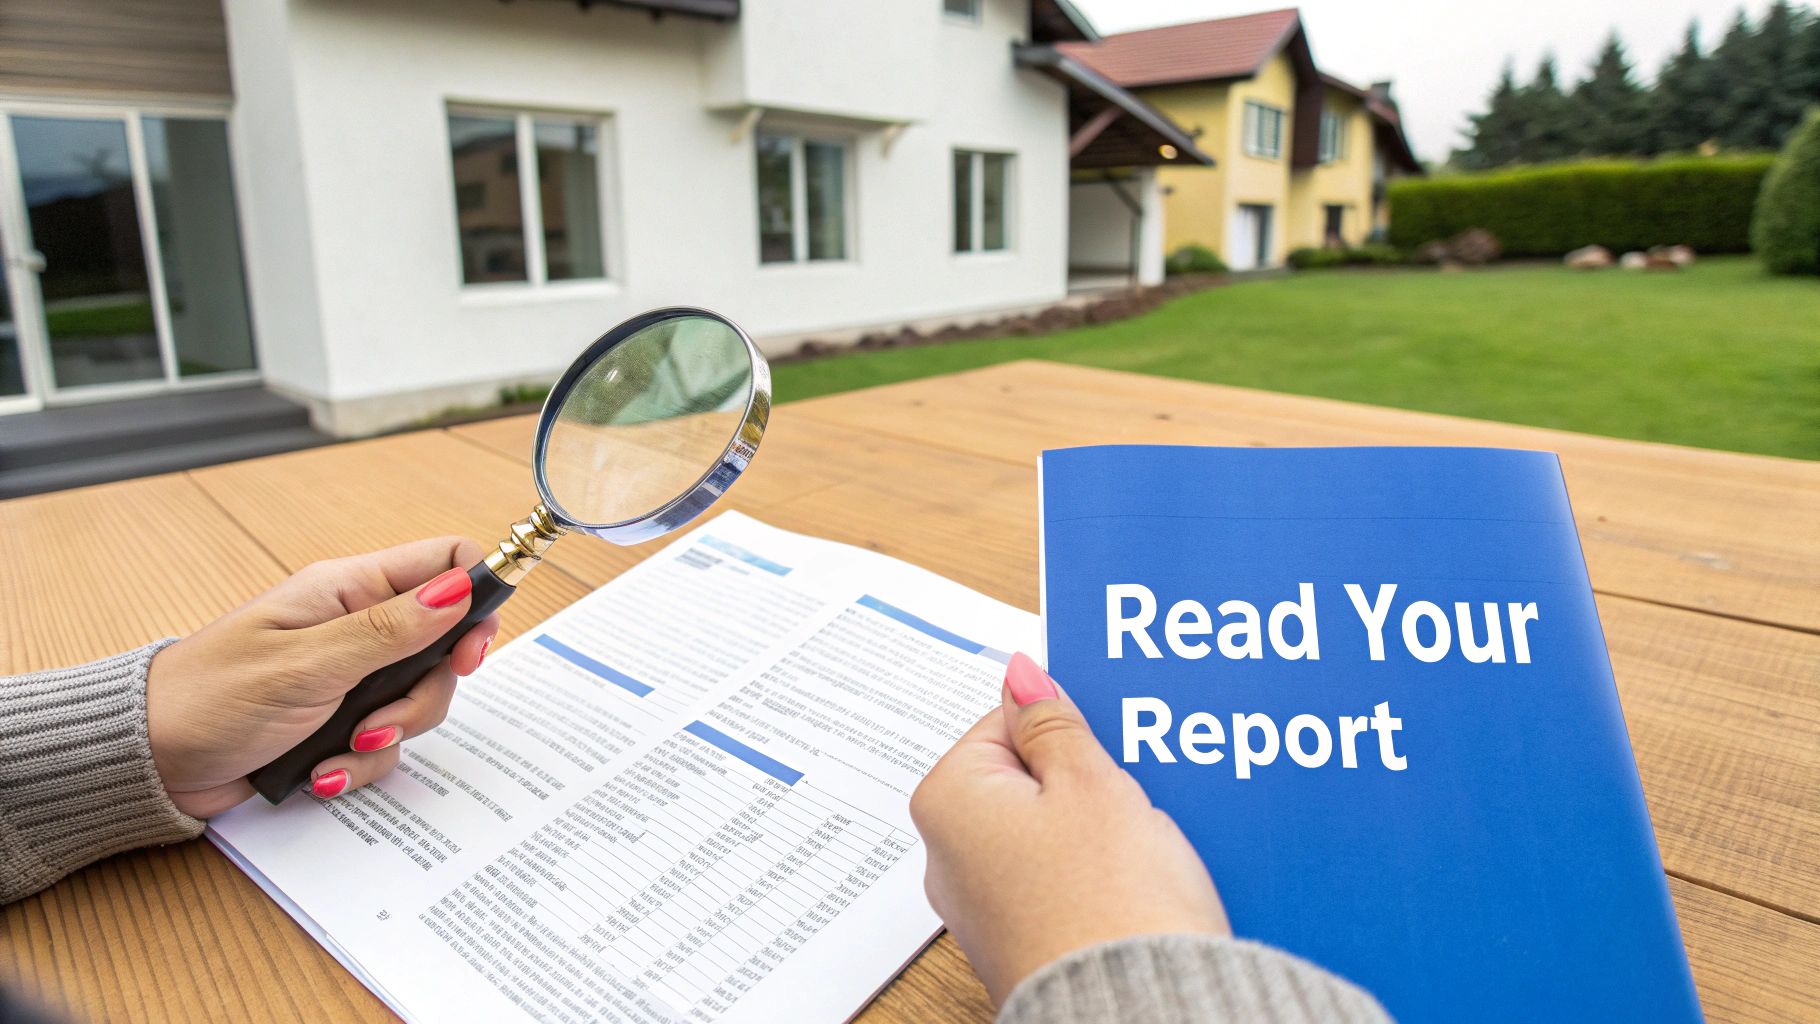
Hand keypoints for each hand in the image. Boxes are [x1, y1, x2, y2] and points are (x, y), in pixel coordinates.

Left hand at [146, 537, 500, 816]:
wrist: (150, 762)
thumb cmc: (208, 697)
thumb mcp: (306, 663)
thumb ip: (388, 628)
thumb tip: (461, 587)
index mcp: (348, 589)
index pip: (444, 563)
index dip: (476, 598)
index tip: (471, 650)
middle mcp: (358, 627)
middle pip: (444, 644)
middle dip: (428, 691)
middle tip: (388, 715)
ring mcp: (352, 676)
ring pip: (420, 698)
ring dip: (392, 733)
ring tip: (342, 747)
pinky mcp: (341, 722)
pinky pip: (388, 742)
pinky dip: (363, 763)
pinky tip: (322, 770)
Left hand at [910, 652, 1228, 1004]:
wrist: (1139, 1015)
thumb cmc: (1110, 903)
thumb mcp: (1092, 785)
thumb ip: (1054, 723)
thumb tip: (1021, 674)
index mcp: (950, 801)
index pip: (1006, 721)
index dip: (1070, 725)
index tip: (1110, 740)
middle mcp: (952, 856)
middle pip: (1026, 778)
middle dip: (1086, 775)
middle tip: (1134, 785)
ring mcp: (987, 905)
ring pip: (1049, 830)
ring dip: (1100, 824)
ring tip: (1146, 836)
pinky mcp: (1026, 940)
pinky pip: (1062, 879)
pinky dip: (1100, 871)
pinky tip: (1140, 877)